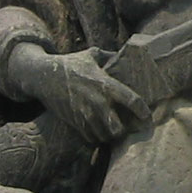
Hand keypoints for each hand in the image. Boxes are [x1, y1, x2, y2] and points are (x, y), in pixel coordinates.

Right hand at [6, 44, 145, 143]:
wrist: (43, 76)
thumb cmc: (70, 63)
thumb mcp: (92, 55)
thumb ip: (110, 56)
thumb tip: (126, 55)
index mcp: (105, 84)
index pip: (132, 101)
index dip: (144, 112)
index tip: (148, 118)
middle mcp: (97, 101)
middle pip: (118, 128)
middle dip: (125, 131)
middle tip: (128, 129)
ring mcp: (84, 114)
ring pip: (104, 136)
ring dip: (110, 136)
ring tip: (113, 132)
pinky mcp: (73, 121)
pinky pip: (90, 138)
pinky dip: (96, 138)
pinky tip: (99, 132)